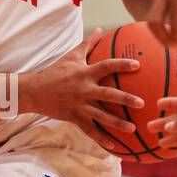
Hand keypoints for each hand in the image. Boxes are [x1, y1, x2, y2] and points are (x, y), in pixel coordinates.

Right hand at [26, 29, 143, 152]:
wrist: (34, 91)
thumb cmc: (55, 72)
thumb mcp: (71, 56)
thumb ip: (88, 44)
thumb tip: (100, 30)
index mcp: (85, 73)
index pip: (106, 66)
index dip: (122, 65)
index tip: (138, 65)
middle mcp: (84, 89)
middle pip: (108, 95)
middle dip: (125, 99)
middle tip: (142, 103)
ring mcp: (80, 105)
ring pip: (101, 116)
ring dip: (117, 123)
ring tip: (133, 128)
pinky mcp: (74, 118)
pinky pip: (90, 131)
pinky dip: (101, 139)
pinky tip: (114, 146)